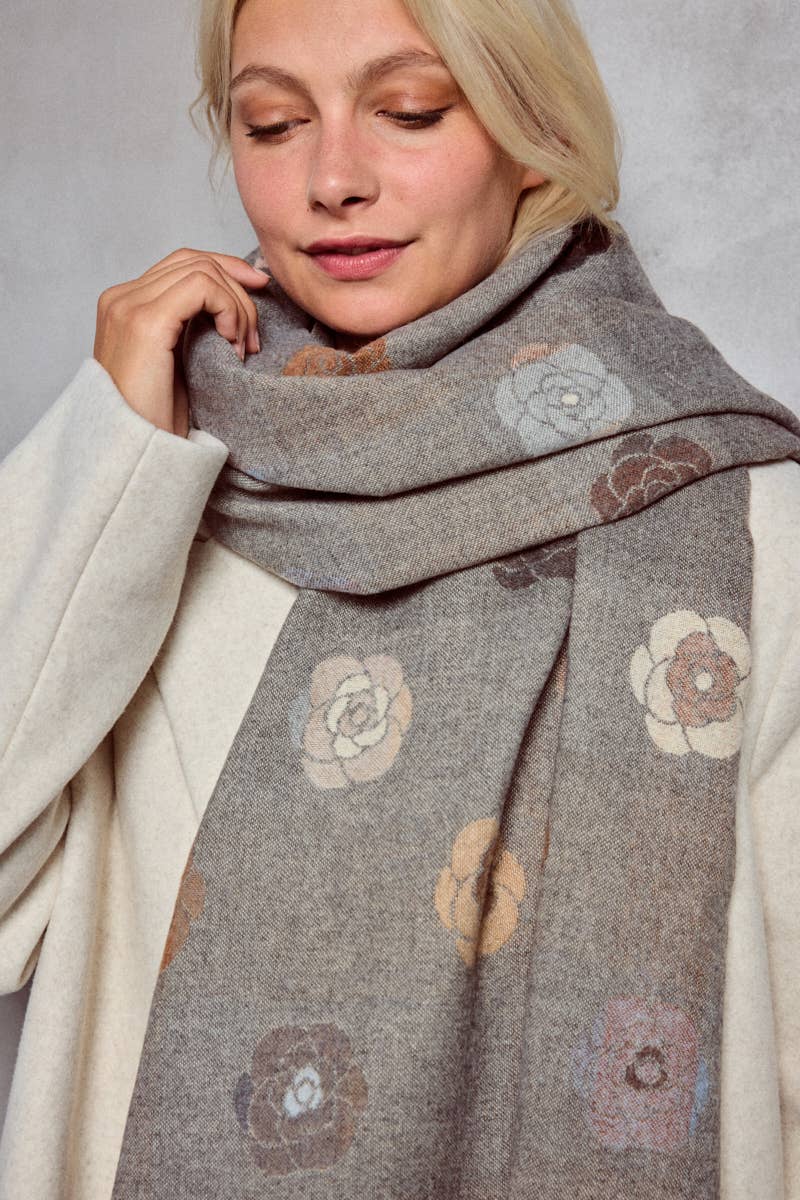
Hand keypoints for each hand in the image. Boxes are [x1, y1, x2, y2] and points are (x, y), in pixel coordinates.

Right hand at [93, 248, 269, 436]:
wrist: (133, 454)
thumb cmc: (156, 423)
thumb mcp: (177, 366)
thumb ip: (190, 330)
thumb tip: (231, 307)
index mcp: (124, 306)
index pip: (182, 264)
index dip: (226, 272)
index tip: (258, 292)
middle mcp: (121, 298)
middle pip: (194, 259)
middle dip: (237, 287)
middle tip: (255, 335)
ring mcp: (129, 306)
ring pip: (202, 270)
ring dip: (237, 305)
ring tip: (244, 347)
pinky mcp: (145, 321)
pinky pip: (202, 286)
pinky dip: (229, 308)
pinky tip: (232, 343)